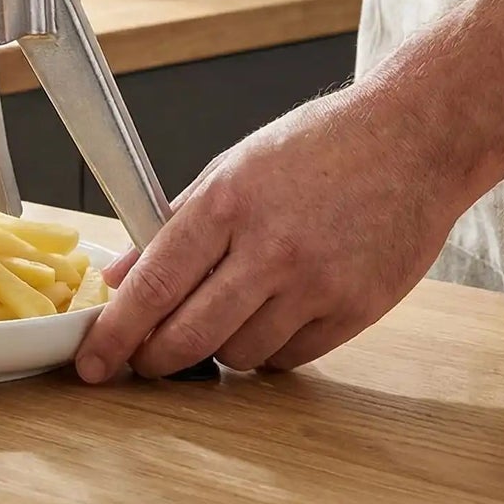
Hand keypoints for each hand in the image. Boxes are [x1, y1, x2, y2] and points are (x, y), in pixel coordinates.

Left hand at [75, 87, 466, 382]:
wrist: (411, 141)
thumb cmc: (318, 146)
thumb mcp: (231, 167)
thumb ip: (173, 224)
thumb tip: (121, 274)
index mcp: (228, 201)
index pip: (154, 284)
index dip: (117, 331)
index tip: (91, 359)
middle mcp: (269, 247)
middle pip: (190, 334)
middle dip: (153, 359)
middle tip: (140, 362)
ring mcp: (317, 283)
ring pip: (239, 355)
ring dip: (215, 352)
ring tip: (217, 320)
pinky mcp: (356, 310)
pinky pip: (290, 358)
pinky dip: (266, 350)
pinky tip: (265, 320)